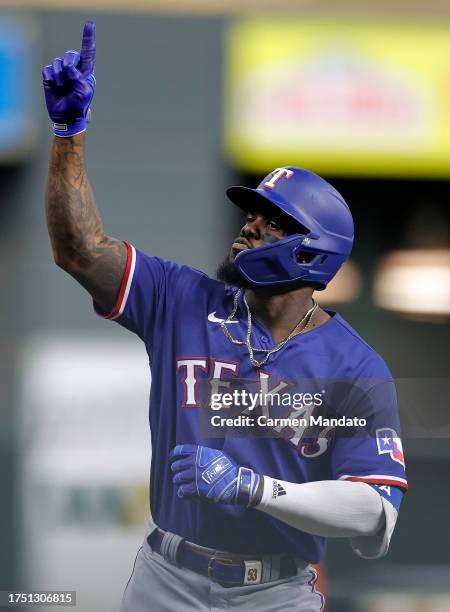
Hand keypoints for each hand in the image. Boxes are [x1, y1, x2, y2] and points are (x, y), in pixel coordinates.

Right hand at [42, 21, 95, 136]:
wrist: (66, 117)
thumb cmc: (78, 105)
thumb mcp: (84, 91)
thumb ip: (78, 77)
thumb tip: (68, 67)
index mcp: (86, 71)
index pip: (88, 52)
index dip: (88, 38)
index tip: (90, 24)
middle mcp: (74, 68)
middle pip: (71, 54)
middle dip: (70, 64)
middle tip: (71, 78)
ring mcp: (61, 72)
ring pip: (58, 63)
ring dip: (60, 77)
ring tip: (63, 88)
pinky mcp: (50, 76)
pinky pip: (48, 69)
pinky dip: (51, 79)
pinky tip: (55, 87)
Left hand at [169, 444, 259, 506]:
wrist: (234, 482)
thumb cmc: (228, 468)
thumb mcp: (217, 454)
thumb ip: (205, 453)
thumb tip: (198, 454)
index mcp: (199, 453)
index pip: (180, 450)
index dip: (174, 454)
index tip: (172, 458)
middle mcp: (194, 462)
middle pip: (176, 465)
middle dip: (176, 469)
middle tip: (178, 473)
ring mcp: (193, 476)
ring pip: (177, 478)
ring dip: (178, 481)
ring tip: (182, 484)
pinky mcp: (195, 489)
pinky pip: (182, 491)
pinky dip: (182, 492)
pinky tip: (185, 493)